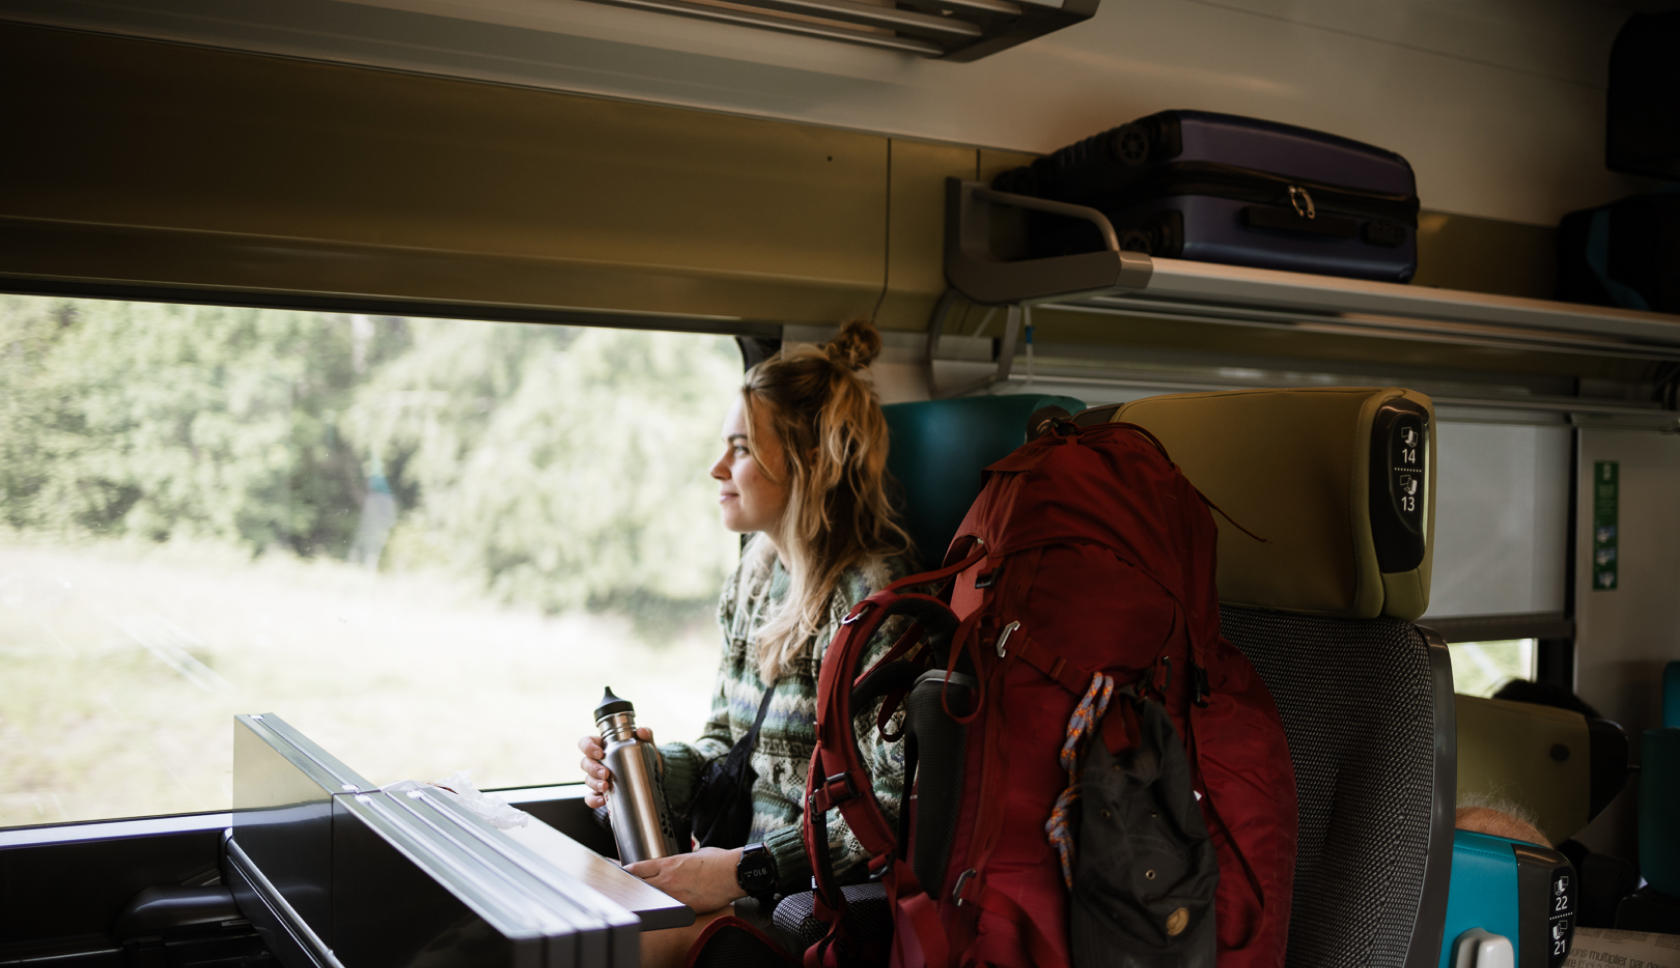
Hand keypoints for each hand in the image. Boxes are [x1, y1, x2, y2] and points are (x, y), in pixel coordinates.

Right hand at [577, 728, 657, 809]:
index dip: (588, 747)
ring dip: (595, 783)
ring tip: (606, 786)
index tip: (599, 753)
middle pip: (585, 763)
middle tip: (606, 773)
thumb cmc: (642, 756)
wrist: (651, 777)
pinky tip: (603, 800)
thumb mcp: (645, 744)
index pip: (586, 742)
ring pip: (587, 779)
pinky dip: (594, 800)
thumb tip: (642, 731)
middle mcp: (597, 762)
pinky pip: (591, 797)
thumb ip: (646, 734)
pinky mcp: (601, 793)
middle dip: (593, 769)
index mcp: (602, 746)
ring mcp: (598, 778)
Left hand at [625, 847, 744, 913]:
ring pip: (652, 898)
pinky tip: (663, 909)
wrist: (734, 873)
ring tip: (644, 900)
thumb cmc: (719, 861)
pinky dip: (664, 908)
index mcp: (669, 863)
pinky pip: (669, 909)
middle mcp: (668, 879)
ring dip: (647, 898)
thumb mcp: (696, 853)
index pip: (638, 868)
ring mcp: (675, 895)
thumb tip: (680, 864)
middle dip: (631, 886)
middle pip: (639, 885)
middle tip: (626, 888)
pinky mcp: (685, 907)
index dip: (627, 871)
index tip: (621, 873)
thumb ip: (683, 860)